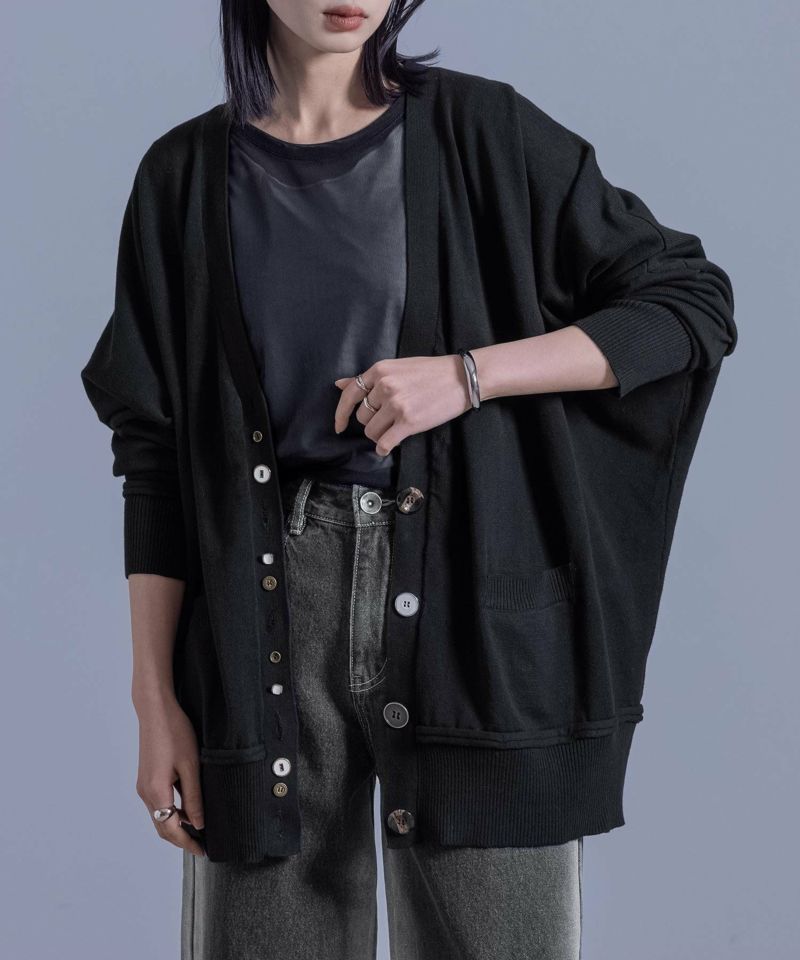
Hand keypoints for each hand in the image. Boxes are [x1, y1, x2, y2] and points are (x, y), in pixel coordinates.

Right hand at [135, 693, 205, 856]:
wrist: (155, 710)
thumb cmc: (175, 732)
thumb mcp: (191, 766)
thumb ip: (194, 797)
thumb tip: (198, 824)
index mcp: (156, 792)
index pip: (170, 830)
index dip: (187, 843)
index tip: (203, 851)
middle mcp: (145, 792)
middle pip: (162, 827)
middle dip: (181, 839)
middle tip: (202, 845)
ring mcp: (143, 785)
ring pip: (159, 816)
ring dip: (176, 825)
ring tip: (198, 829)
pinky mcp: (146, 777)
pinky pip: (158, 803)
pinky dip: (172, 812)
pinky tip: (188, 809)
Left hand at [333, 355, 471, 455]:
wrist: (461, 378)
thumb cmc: (431, 372)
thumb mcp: (396, 367)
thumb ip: (369, 378)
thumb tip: (339, 384)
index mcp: (379, 370)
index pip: (349, 394)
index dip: (341, 413)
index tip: (339, 426)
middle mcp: (385, 386)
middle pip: (362, 416)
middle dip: (372, 422)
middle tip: (389, 420)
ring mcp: (396, 404)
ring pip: (371, 431)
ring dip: (379, 435)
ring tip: (394, 429)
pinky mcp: (408, 422)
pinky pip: (384, 443)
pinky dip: (383, 448)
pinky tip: (388, 446)